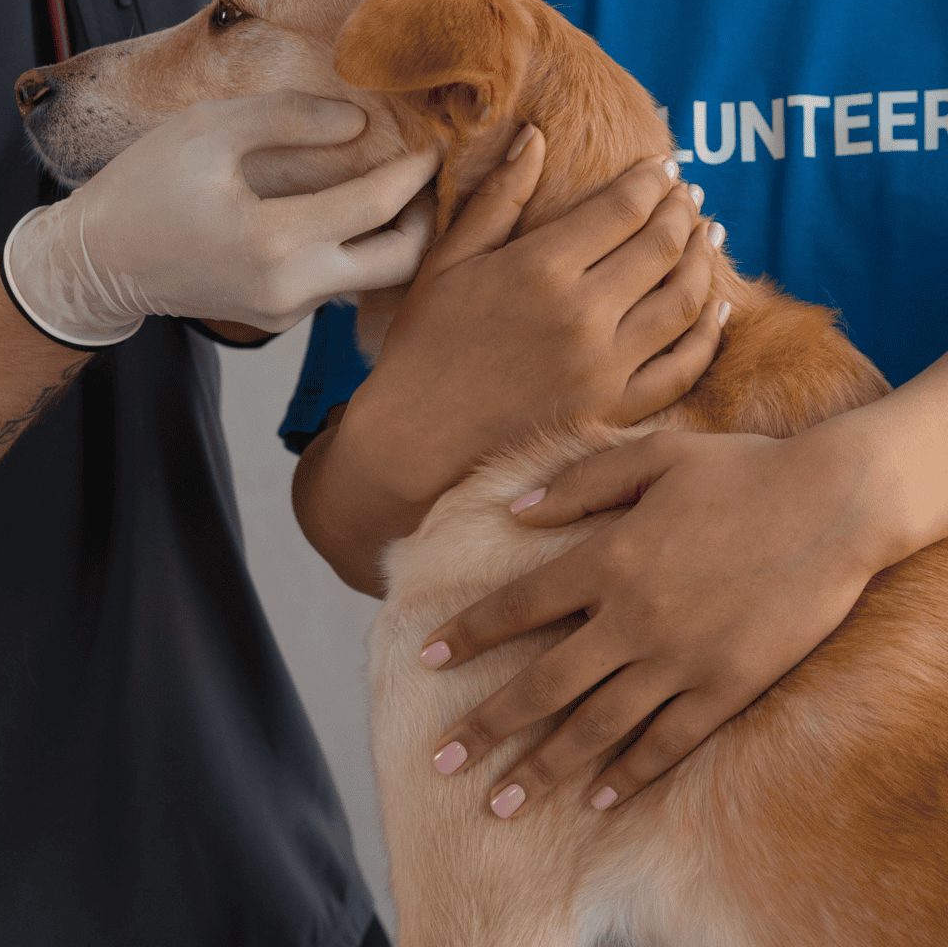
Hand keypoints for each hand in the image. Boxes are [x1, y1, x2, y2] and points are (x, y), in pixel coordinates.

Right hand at [4, 90, 439, 341]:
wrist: (95, 263)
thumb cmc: (144, 187)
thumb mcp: (209, 129)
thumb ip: (289, 118)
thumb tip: (358, 124)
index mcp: (274, 241)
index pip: (377, 204)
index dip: (415, 170)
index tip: (434, 142)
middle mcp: (290, 289)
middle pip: (398, 263)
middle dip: (423, 218)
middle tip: (423, 177)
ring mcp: (285, 312)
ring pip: (369, 279)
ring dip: (389, 236)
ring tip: (388, 187)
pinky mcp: (277, 320)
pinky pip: (333, 284)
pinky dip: (350, 249)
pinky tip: (338, 212)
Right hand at [338, 134, 725, 509]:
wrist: (416, 439)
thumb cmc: (425, 342)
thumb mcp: (450, 259)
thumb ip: (499, 196)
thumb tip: (535, 135)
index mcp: (540, 268)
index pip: (623, 208)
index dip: (652, 180)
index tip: (663, 165)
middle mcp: (582, 315)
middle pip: (662, 247)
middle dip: (682, 211)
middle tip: (689, 193)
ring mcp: (605, 368)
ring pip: (684, 302)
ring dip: (704, 261)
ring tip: (708, 235)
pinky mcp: (615, 410)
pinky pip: (684, 367)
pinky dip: (709, 333)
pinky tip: (718, 308)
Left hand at [422, 421, 883, 819]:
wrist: (832, 503)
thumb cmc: (738, 469)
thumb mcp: (651, 456)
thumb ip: (578, 482)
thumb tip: (515, 510)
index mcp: (607, 558)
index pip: (518, 607)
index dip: (469, 635)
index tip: (426, 660)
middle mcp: (633, 618)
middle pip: (543, 685)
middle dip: (487, 727)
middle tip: (442, 761)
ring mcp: (681, 660)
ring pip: (597, 728)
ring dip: (545, 769)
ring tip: (502, 802)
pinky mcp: (727, 687)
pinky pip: (667, 743)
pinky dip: (629, 775)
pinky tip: (597, 799)